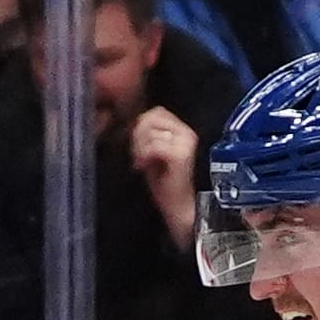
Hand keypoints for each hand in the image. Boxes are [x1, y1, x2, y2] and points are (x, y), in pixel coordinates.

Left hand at [129, 108, 199, 248]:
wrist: (179, 208)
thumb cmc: (165, 184)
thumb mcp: (152, 155)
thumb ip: (145, 137)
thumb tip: (133, 125)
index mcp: (182, 130)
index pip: (156, 112)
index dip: (141, 126)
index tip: (138, 148)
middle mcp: (187, 133)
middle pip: (151, 117)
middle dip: (138, 136)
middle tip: (138, 156)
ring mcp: (185, 142)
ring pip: (150, 130)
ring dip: (139, 147)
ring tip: (141, 163)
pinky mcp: (180, 155)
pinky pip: (153, 145)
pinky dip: (143, 156)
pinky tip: (142, 168)